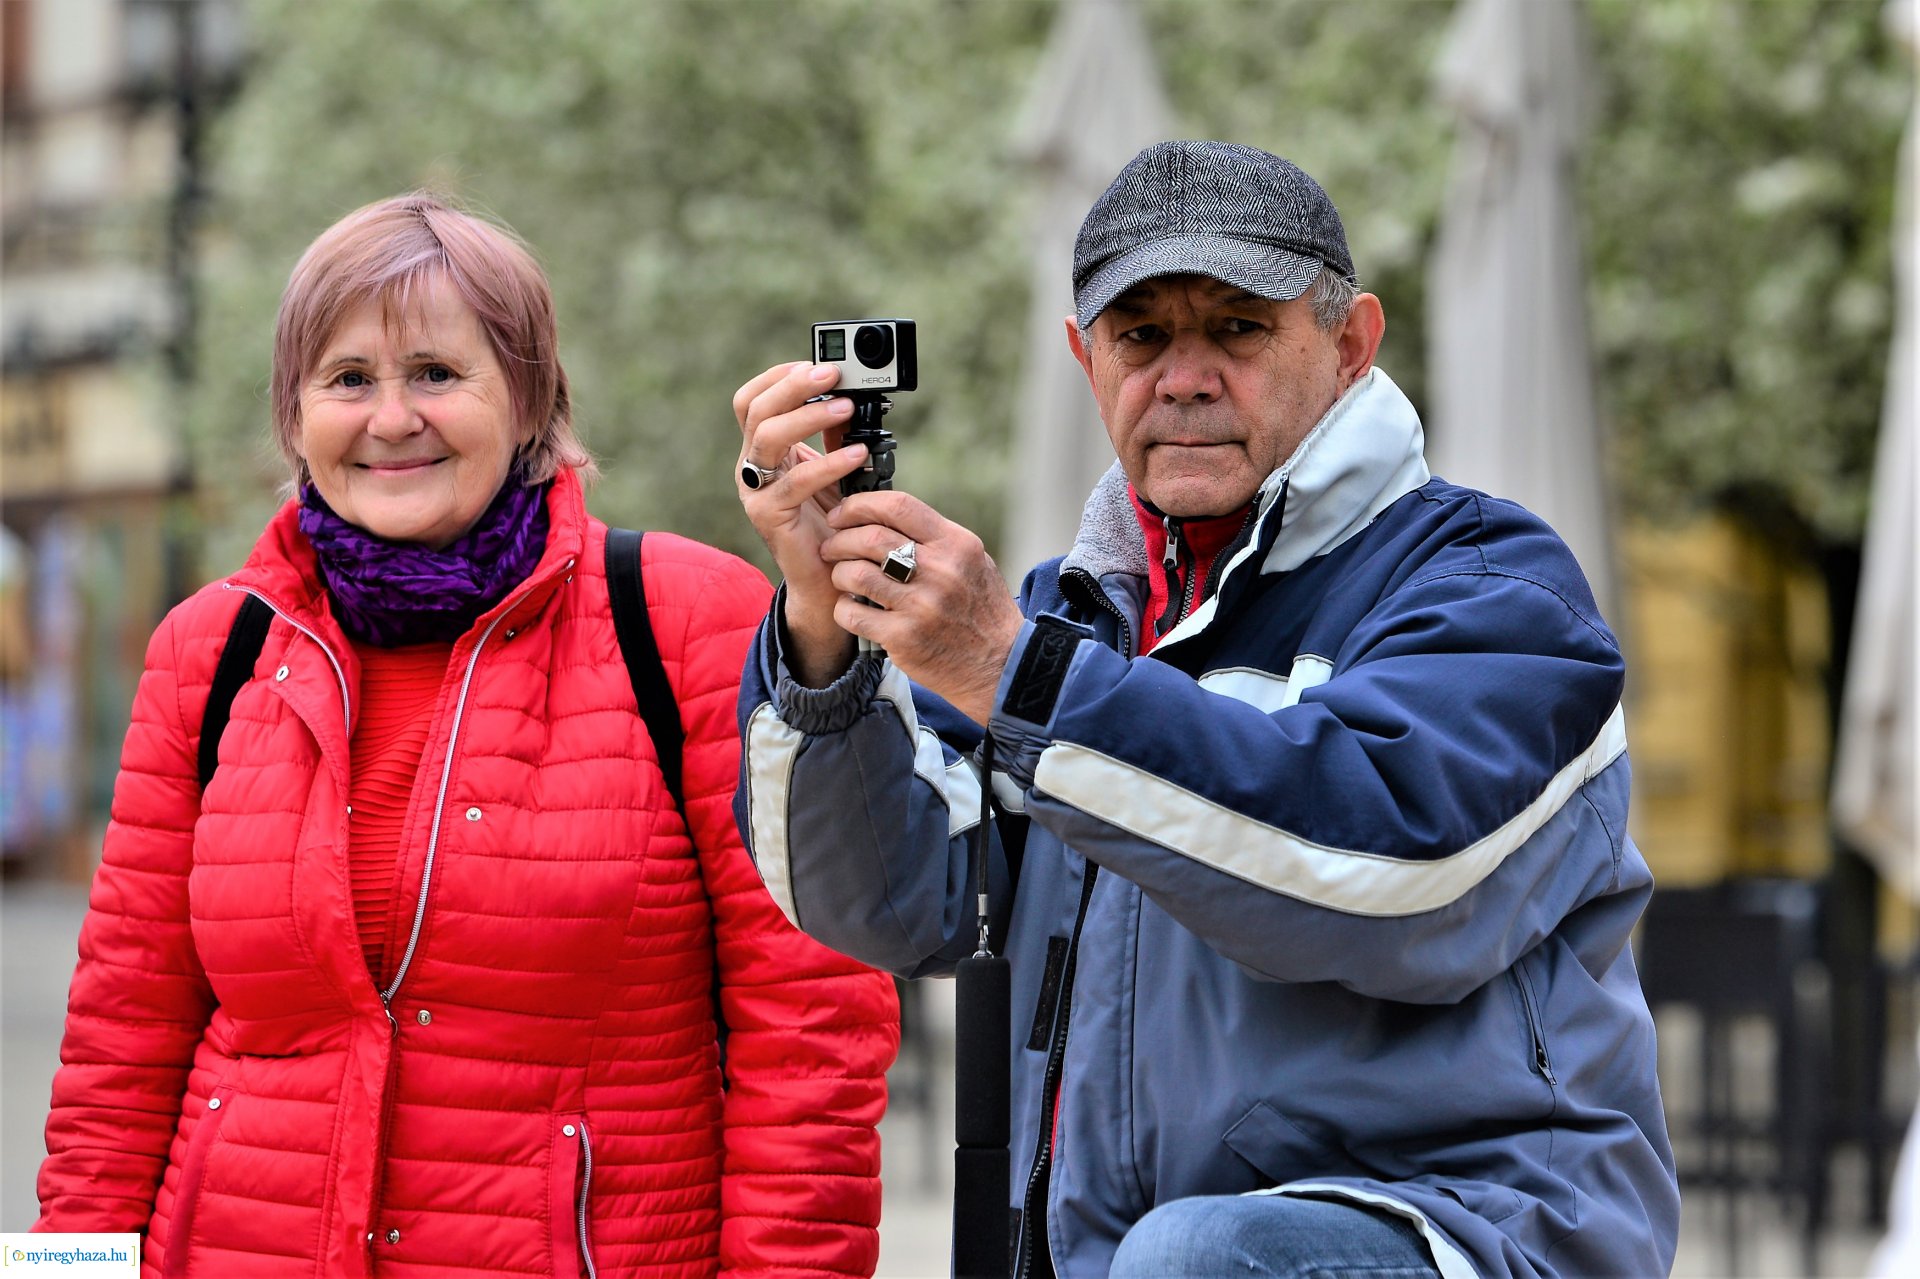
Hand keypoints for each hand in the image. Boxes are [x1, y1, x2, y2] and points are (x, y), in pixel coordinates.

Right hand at [731, 361, 871, 684]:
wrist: (829, 581)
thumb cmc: (834, 524)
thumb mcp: (837, 470)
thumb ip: (837, 435)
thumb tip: (852, 395)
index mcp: (762, 449)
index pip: (753, 399)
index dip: (780, 376)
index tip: (817, 364)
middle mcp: (751, 465)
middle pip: (754, 409)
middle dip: (793, 385)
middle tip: (832, 374)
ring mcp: (755, 491)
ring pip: (766, 437)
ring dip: (809, 416)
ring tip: (846, 408)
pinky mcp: (768, 517)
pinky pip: (793, 482)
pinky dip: (827, 463)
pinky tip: (856, 455)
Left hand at [821, 491, 1025, 726]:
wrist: (1000, 665)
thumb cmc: (982, 609)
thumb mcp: (973, 561)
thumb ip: (934, 538)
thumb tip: (885, 515)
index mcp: (956, 545)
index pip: (898, 506)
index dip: (859, 505)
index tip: (842, 513)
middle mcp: (940, 571)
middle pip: (870, 538)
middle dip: (840, 539)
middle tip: (831, 547)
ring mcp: (921, 606)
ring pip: (856, 574)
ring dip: (839, 573)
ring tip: (841, 577)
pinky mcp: (903, 638)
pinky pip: (853, 614)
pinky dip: (843, 608)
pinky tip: (850, 607)